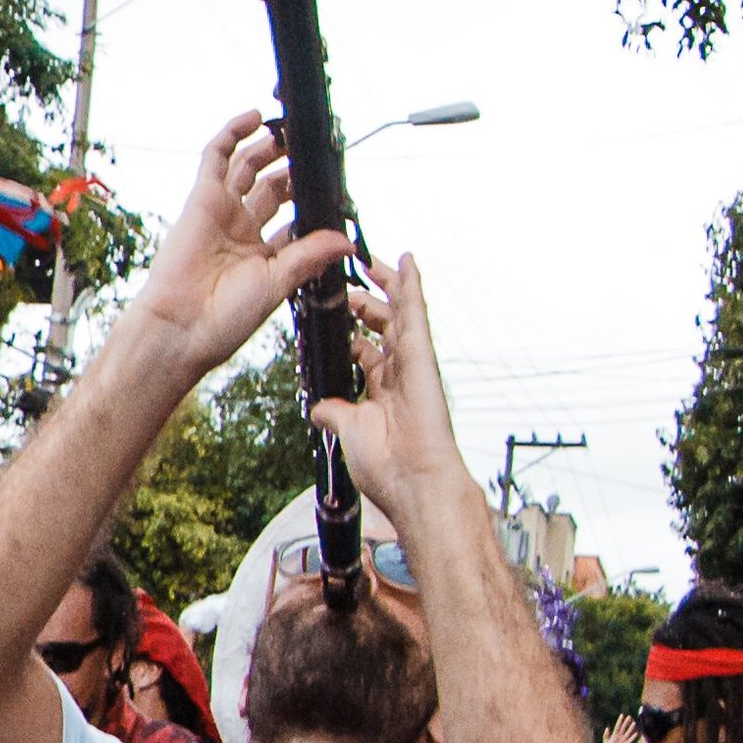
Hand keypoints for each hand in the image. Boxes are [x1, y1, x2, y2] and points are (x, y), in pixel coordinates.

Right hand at [122, 113, 353, 378]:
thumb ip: (310, 255)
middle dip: (293, 169)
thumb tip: (347, 239)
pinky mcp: (202, 198)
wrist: (181, 326)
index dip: (314, 204)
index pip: (295, 220)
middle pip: (272, 187)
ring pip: (248, 167)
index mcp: (264, 255)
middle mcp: (242, 229)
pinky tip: (254, 118)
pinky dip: (233, 134)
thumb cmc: (224, 318)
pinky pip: (216, 157)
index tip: (339, 192)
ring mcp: (222, 211)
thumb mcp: (279, 283)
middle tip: (316, 152)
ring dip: (269, 146)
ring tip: (292, 129)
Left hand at [312, 253, 475, 521]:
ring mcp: (413, 363)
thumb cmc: (388, 466)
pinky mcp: (422, 357)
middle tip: (351, 278)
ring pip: (400, 313)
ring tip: (374, 260)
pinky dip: (411, 286)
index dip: (353, 329)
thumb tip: (320, 407)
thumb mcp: (349, 431)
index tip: (337, 313)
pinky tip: (407, 262)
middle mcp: (400, 372)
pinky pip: (415, 314)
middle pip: (383, 326)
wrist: (412, 482)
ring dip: (387, 285)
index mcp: (383, 388)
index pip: (366, 349)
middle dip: (368, 300)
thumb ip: (336, 413)